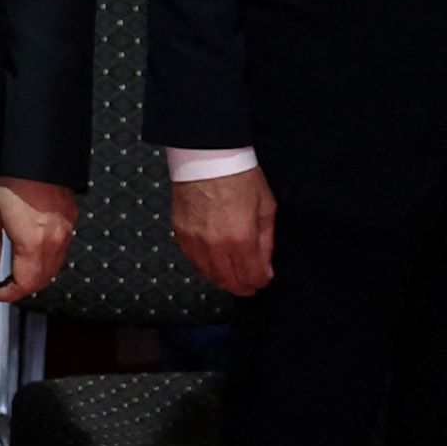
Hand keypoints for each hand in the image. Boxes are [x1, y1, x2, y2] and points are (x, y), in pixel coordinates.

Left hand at [0, 176, 78, 302]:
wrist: (36, 156)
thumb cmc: (12, 181)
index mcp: (32, 243)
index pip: (26, 283)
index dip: (11, 294)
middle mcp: (54, 242)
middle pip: (43, 280)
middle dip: (24, 288)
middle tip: (5, 286)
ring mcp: (66, 232)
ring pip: (55, 267)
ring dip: (37, 275)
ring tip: (18, 271)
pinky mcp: (71, 220)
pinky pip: (62, 250)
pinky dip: (49, 259)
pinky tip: (34, 252)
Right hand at [171, 167, 275, 296]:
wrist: (206, 158)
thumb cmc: (239, 177)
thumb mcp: (266, 208)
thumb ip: (266, 241)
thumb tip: (265, 265)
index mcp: (241, 238)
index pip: (252, 276)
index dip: (261, 281)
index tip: (264, 279)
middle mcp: (215, 244)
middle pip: (229, 281)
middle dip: (243, 286)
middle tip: (250, 285)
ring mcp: (194, 240)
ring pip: (208, 274)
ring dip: (222, 279)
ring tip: (232, 276)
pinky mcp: (180, 233)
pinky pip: (192, 260)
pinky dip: (205, 265)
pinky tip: (214, 262)